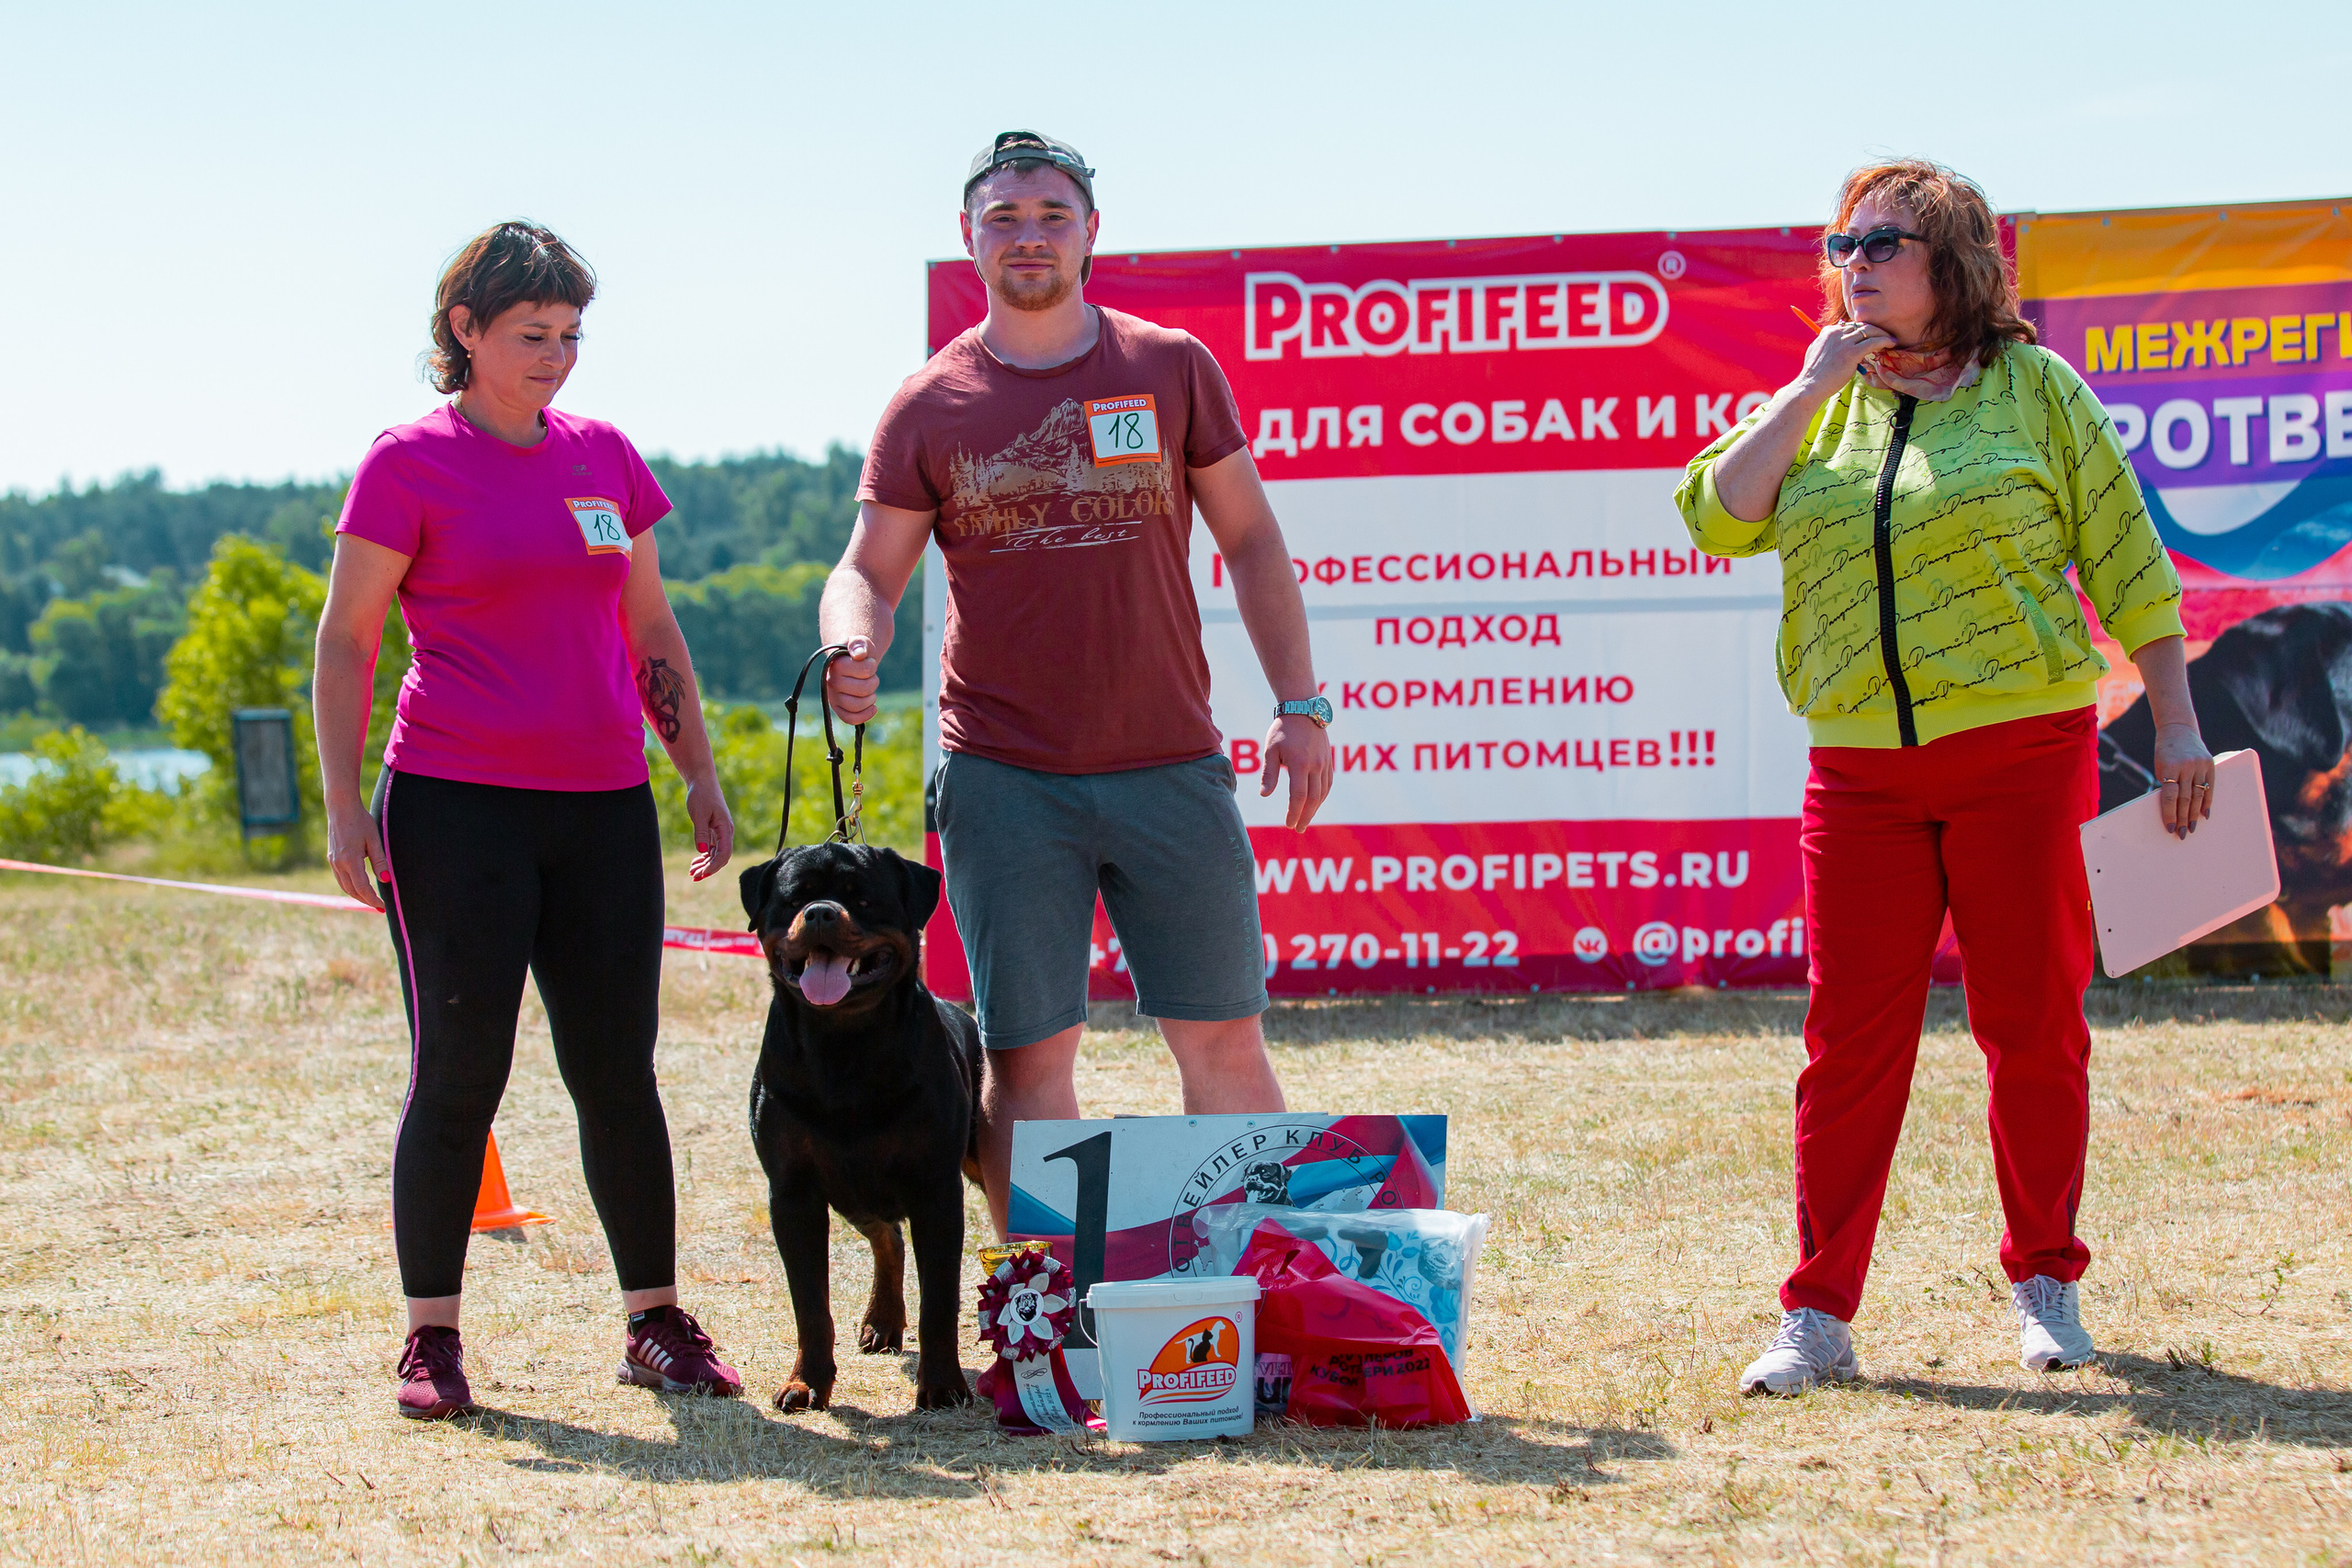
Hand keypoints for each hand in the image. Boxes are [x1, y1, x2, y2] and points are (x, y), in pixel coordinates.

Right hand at [326, 798, 387, 911]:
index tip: (382, 906)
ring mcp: (333, 861)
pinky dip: (350, 886)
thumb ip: (380, 861)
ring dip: (357, 895)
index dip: (372, 899)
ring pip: (344, 886)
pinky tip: (359, 887)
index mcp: (350, 860)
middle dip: (365, 900)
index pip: (362, 888)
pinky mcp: (331, 858)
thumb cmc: (361, 821)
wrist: (341, 808)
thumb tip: (386, 879)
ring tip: (370, 900)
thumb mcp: (374, 840)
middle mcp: (338, 863)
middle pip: (352, 890)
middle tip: (379, 907)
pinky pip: (340, 878)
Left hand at [686, 772, 734, 880]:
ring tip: (691, 873)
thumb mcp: (699, 813)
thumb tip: (703, 851)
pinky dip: (703, 857)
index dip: (714, 866)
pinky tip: (694, 863)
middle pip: (721, 857)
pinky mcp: (713, 831)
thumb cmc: (701, 795)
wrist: (702, 781)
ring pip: (715, 854)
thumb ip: (701, 832)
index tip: (703, 874)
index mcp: (726, 828)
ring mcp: (720, 832)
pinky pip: (711, 849)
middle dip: (709, 869)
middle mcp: (725, 832)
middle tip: (694, 877)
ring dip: (705, 865)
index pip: (724, 853)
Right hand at [825, 637, 880, 725]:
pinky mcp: (837, 707)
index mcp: (836, 665)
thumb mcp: (860, 643)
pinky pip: (850, 718)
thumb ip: (859, 644)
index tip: (868, 662)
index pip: (864, 670)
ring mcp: (833, 696)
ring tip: (871, 691)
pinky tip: (873, 708)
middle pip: (863, 689)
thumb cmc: (857, 652)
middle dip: (873, 682)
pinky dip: (864, 716)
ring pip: (857, 706)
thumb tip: (859, 654)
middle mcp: (831, 682)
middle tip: (870, 677)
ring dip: (870, 698)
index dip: (871, 666)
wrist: (851, 661)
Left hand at [1260, 714, 1333, 830]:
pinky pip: (1328, 783)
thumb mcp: (1271, 750)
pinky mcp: (1328, 760)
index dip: (1294, 813)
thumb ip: (1269, 774)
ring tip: (1305, 820)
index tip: (1288, 824)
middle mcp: (1315, 765)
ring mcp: (1325, 763)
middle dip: (1305, 816)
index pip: (1298, 796)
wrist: (1303, 709)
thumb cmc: (1282, 729)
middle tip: (1297, 829)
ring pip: (1323, 793)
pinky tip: (1315, 804)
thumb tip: (1264, 795)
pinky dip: (1322, 797)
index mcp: (1300, 764)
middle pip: (1313, 799)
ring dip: (1315, 809)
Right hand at [1794, 319, 1895, 397]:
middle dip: (1876, 329)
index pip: (1851, 325)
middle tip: (1886, 335)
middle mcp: (1836, 333)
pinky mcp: (1851, 353)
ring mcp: (1844, 342)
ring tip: (1891, 339)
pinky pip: (1873, 342)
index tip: (1871, 336)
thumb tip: (1836, 341)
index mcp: (1828, 331)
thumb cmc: (1813, 374)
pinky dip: (1884, 341)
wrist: (1810, 386)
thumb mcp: (1816, 351)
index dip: (1863, 330)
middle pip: (1862, 325)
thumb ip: (1827, 343)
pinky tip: (1891, 344)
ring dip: (1883, 334)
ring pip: (1870, 331)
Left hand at [2151, 722, 2214, 839]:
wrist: (2178, 729)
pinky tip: (2204, 814)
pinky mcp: (2210, 764)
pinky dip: (2207, 801)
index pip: (2170, 795)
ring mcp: (2200, 765)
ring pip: (2199, 795)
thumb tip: (2171, 809)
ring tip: (2191, 828)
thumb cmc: (2164, 751)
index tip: (2169, 827)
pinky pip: (2210, 787)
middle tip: (2181, 834)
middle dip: (2183, 818)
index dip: (2170, 813)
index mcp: (2170, 766)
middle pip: (2185, 798)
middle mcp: (2187, 766)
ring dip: (2195, 814)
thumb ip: (2167, 784)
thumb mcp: (2160, 766)